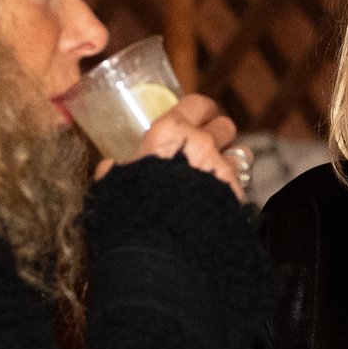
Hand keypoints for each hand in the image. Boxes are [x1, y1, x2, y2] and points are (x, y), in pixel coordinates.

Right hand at [97, 92, 244, 200]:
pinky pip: (240, 185)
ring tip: (218, 174)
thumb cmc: (135, 209)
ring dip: (230, 161)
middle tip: (209, 144)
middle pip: (224, 125)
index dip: (200, 109)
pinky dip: (231, 190)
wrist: (163, 244)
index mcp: (170, 132)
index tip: (200, 114)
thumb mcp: (116, 185)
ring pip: (239, 154)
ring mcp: (222, 169)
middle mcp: (201, 144)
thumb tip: (107, 168)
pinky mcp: (237, 195)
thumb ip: (114, 173)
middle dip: (219, 133)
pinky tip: (220, 202)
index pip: (197, 104)